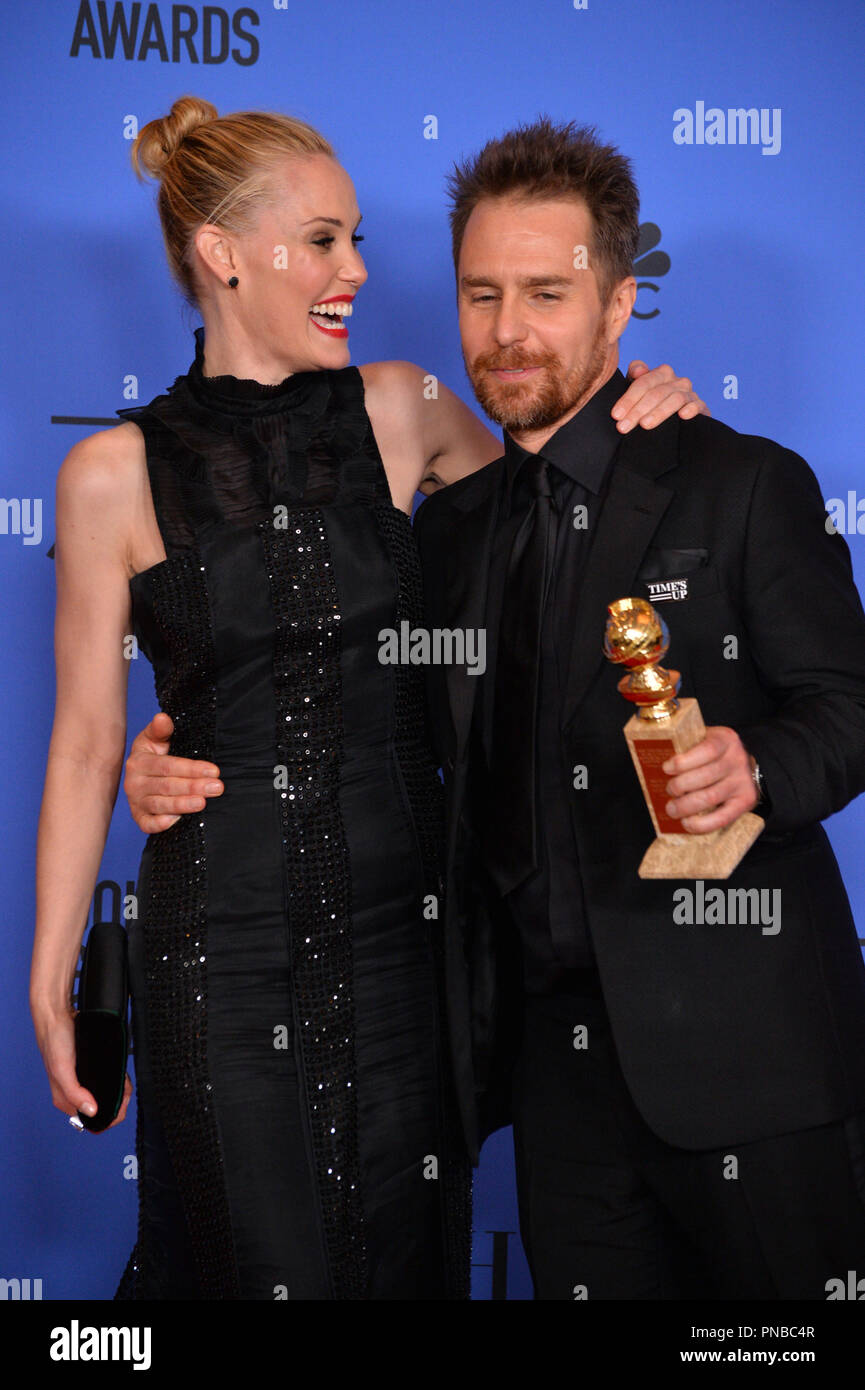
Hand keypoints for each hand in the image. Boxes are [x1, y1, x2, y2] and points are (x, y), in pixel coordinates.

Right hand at [33, 1005, 132, 1130]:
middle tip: (125, 1088)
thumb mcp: (61, 1069)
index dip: (110, 1115)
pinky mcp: (89, 1069)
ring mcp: (82, 1081)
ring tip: (125, 1081)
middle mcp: (74, 1093)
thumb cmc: (55, 1042)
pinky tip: (122, 1075)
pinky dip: (117, 1079)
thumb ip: (74, 1093)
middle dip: (118, 1102)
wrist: (57, 1017)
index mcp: (65, 1100)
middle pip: (102, 1108)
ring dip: (119, 1090)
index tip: (121, 1101)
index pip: (92, 1121)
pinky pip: (106, 1080)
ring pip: (106, 1094)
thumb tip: (90, 1111)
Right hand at [124, 710, 222, 832]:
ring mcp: (136, 802)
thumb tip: (163, 718)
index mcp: (139, 761)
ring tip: (202, 803)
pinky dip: (159, 824)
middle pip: (166, 786)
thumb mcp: (155, 739)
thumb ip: (161, 730)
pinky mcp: (139, 817)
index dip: (191, 768)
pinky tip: (176, 821)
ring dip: (182, 805)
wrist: (141, 776)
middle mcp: (134, 783)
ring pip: (159, 805)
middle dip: (193, 787)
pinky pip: (147, 824)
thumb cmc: (154, 755)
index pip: (167, 766)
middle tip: (217, 788)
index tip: (214, 770)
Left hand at [612, 361, 709, 432]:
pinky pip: (698, 405)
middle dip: (638, 411)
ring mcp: (689, 393)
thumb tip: (638, 371)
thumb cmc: (650, 404)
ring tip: (644, 425)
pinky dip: (691, 409)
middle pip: (656, 393)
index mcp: (661, 373)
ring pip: (674, 399)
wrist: (673, 421)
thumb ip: (634, 376)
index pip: (643, 383)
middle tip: (623, 427)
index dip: (628, 399)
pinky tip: (682, 416)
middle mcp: (676, 381)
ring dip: (658, 413)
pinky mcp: (700, 407)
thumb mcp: (637, 390)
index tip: (616, 415)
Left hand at [661, 727, 757, 832]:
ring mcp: (742, 782)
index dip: (684, 761)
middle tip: (669, 790)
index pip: (707, 750)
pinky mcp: (745, 802)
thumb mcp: (705, 741)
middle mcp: (737, 760)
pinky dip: (702, 824)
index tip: (666, 768)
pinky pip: (723, 817)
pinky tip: (687, 823)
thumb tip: (658, 765)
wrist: (748, 765)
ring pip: (711, 797)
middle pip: (706, 775)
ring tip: (672, 809)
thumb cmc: (716, 755)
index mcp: (725, 740)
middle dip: (681, 786)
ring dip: (686, 806)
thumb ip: (688, 748)